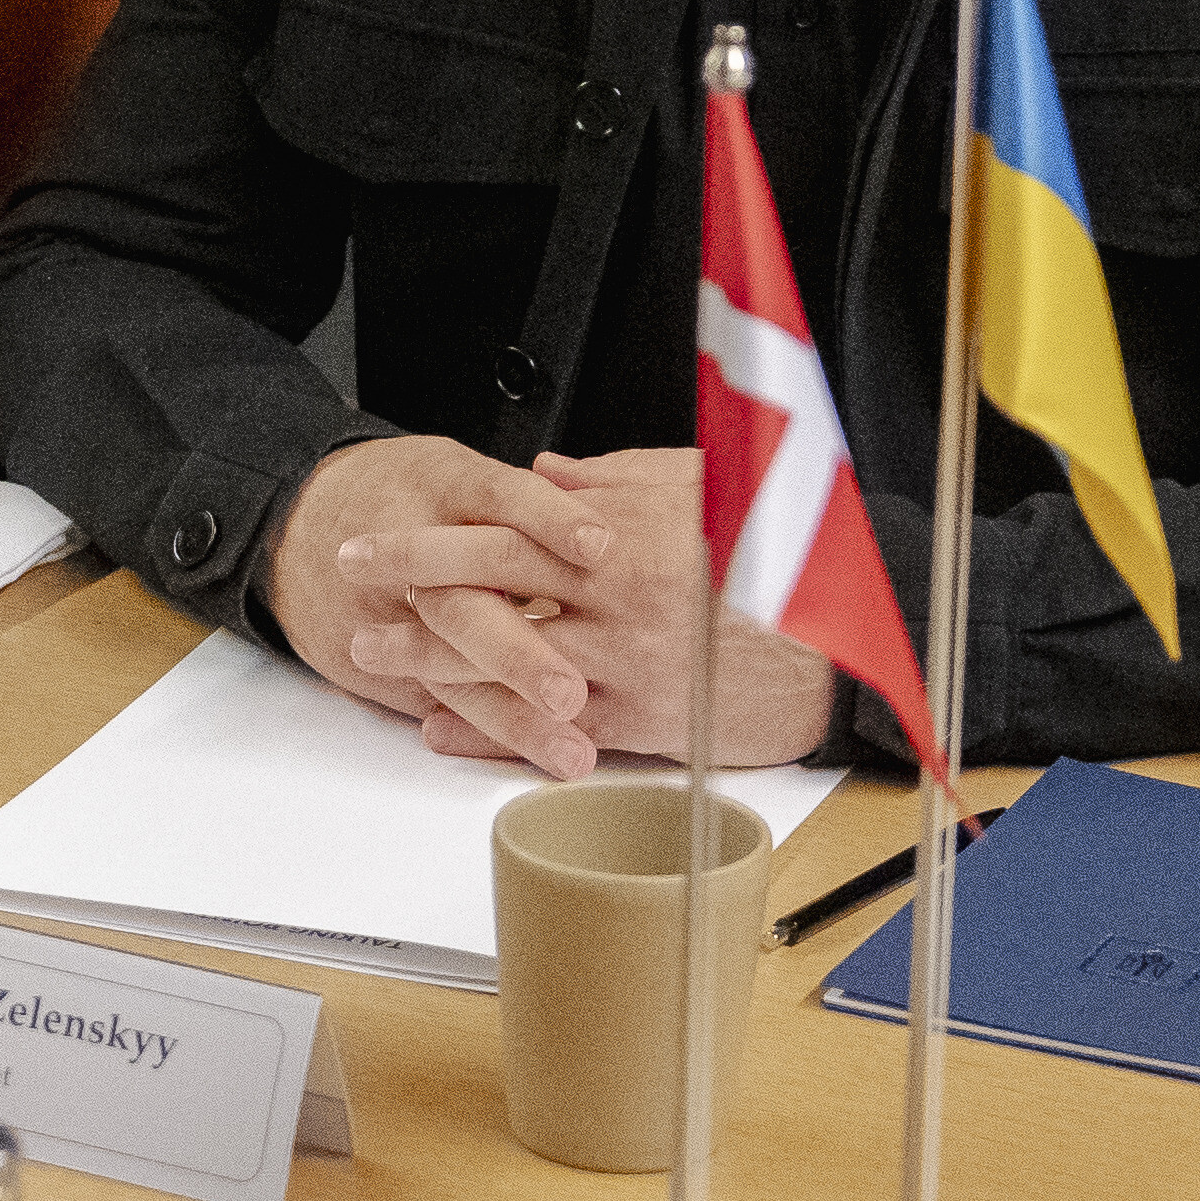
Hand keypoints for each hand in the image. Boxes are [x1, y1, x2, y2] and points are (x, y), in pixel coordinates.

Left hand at [264, 436, 812, 777]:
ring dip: (431, 658)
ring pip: (508, 656)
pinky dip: (491, 729)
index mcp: (628, 530)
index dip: (431, 532)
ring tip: (374, 657)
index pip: (506, 524)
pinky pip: (553, 726)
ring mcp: (631, 660)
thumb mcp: (704, 491)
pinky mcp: (650, 719)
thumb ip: (615, 480)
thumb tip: (545, 471)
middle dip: (410, 579)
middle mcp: (620, 592)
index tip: (378, 534)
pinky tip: (441, 727)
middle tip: (349, 579)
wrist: (850, 643)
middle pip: (490, 582)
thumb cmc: (784, 562)